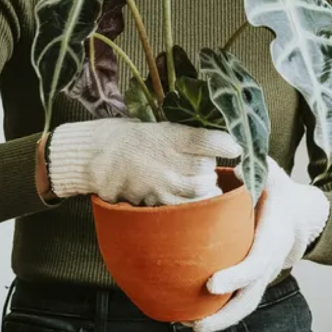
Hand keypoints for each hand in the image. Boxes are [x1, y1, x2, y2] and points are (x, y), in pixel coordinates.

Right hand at [46, 118, 240, 205]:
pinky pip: (187, 206)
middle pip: (207, 166)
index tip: (235, 147)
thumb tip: (218, 140)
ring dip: (205, 183)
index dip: (226, 144)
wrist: (96, 158)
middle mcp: (167, 160)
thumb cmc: (129, 138)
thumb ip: (185, 135)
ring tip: (197, 178)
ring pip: (201, 187)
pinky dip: (196, 202)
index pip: (207, 141)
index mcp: (168, 135)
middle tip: (202, 162)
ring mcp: (163, 183)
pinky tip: (194, 197)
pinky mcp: (157, 201)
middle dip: (209, 165)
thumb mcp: (157, 125)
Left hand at [191, 157, 330, 331]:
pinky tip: (193, 319)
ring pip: (245, 305)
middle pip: (251, 296)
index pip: (257, 261)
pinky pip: (239, 301)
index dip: (236, 275)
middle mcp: (271, 261)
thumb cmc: (281, 192)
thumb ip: (257, 169)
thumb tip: (234, 165)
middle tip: (197, 323)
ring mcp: (263, 274)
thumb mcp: (274, 175)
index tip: (211, 284)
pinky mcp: (254, 280)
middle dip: (225, 313)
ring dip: (220, 321)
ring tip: (191, 327)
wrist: (302, 214)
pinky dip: (219, 314)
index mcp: (274, 237)